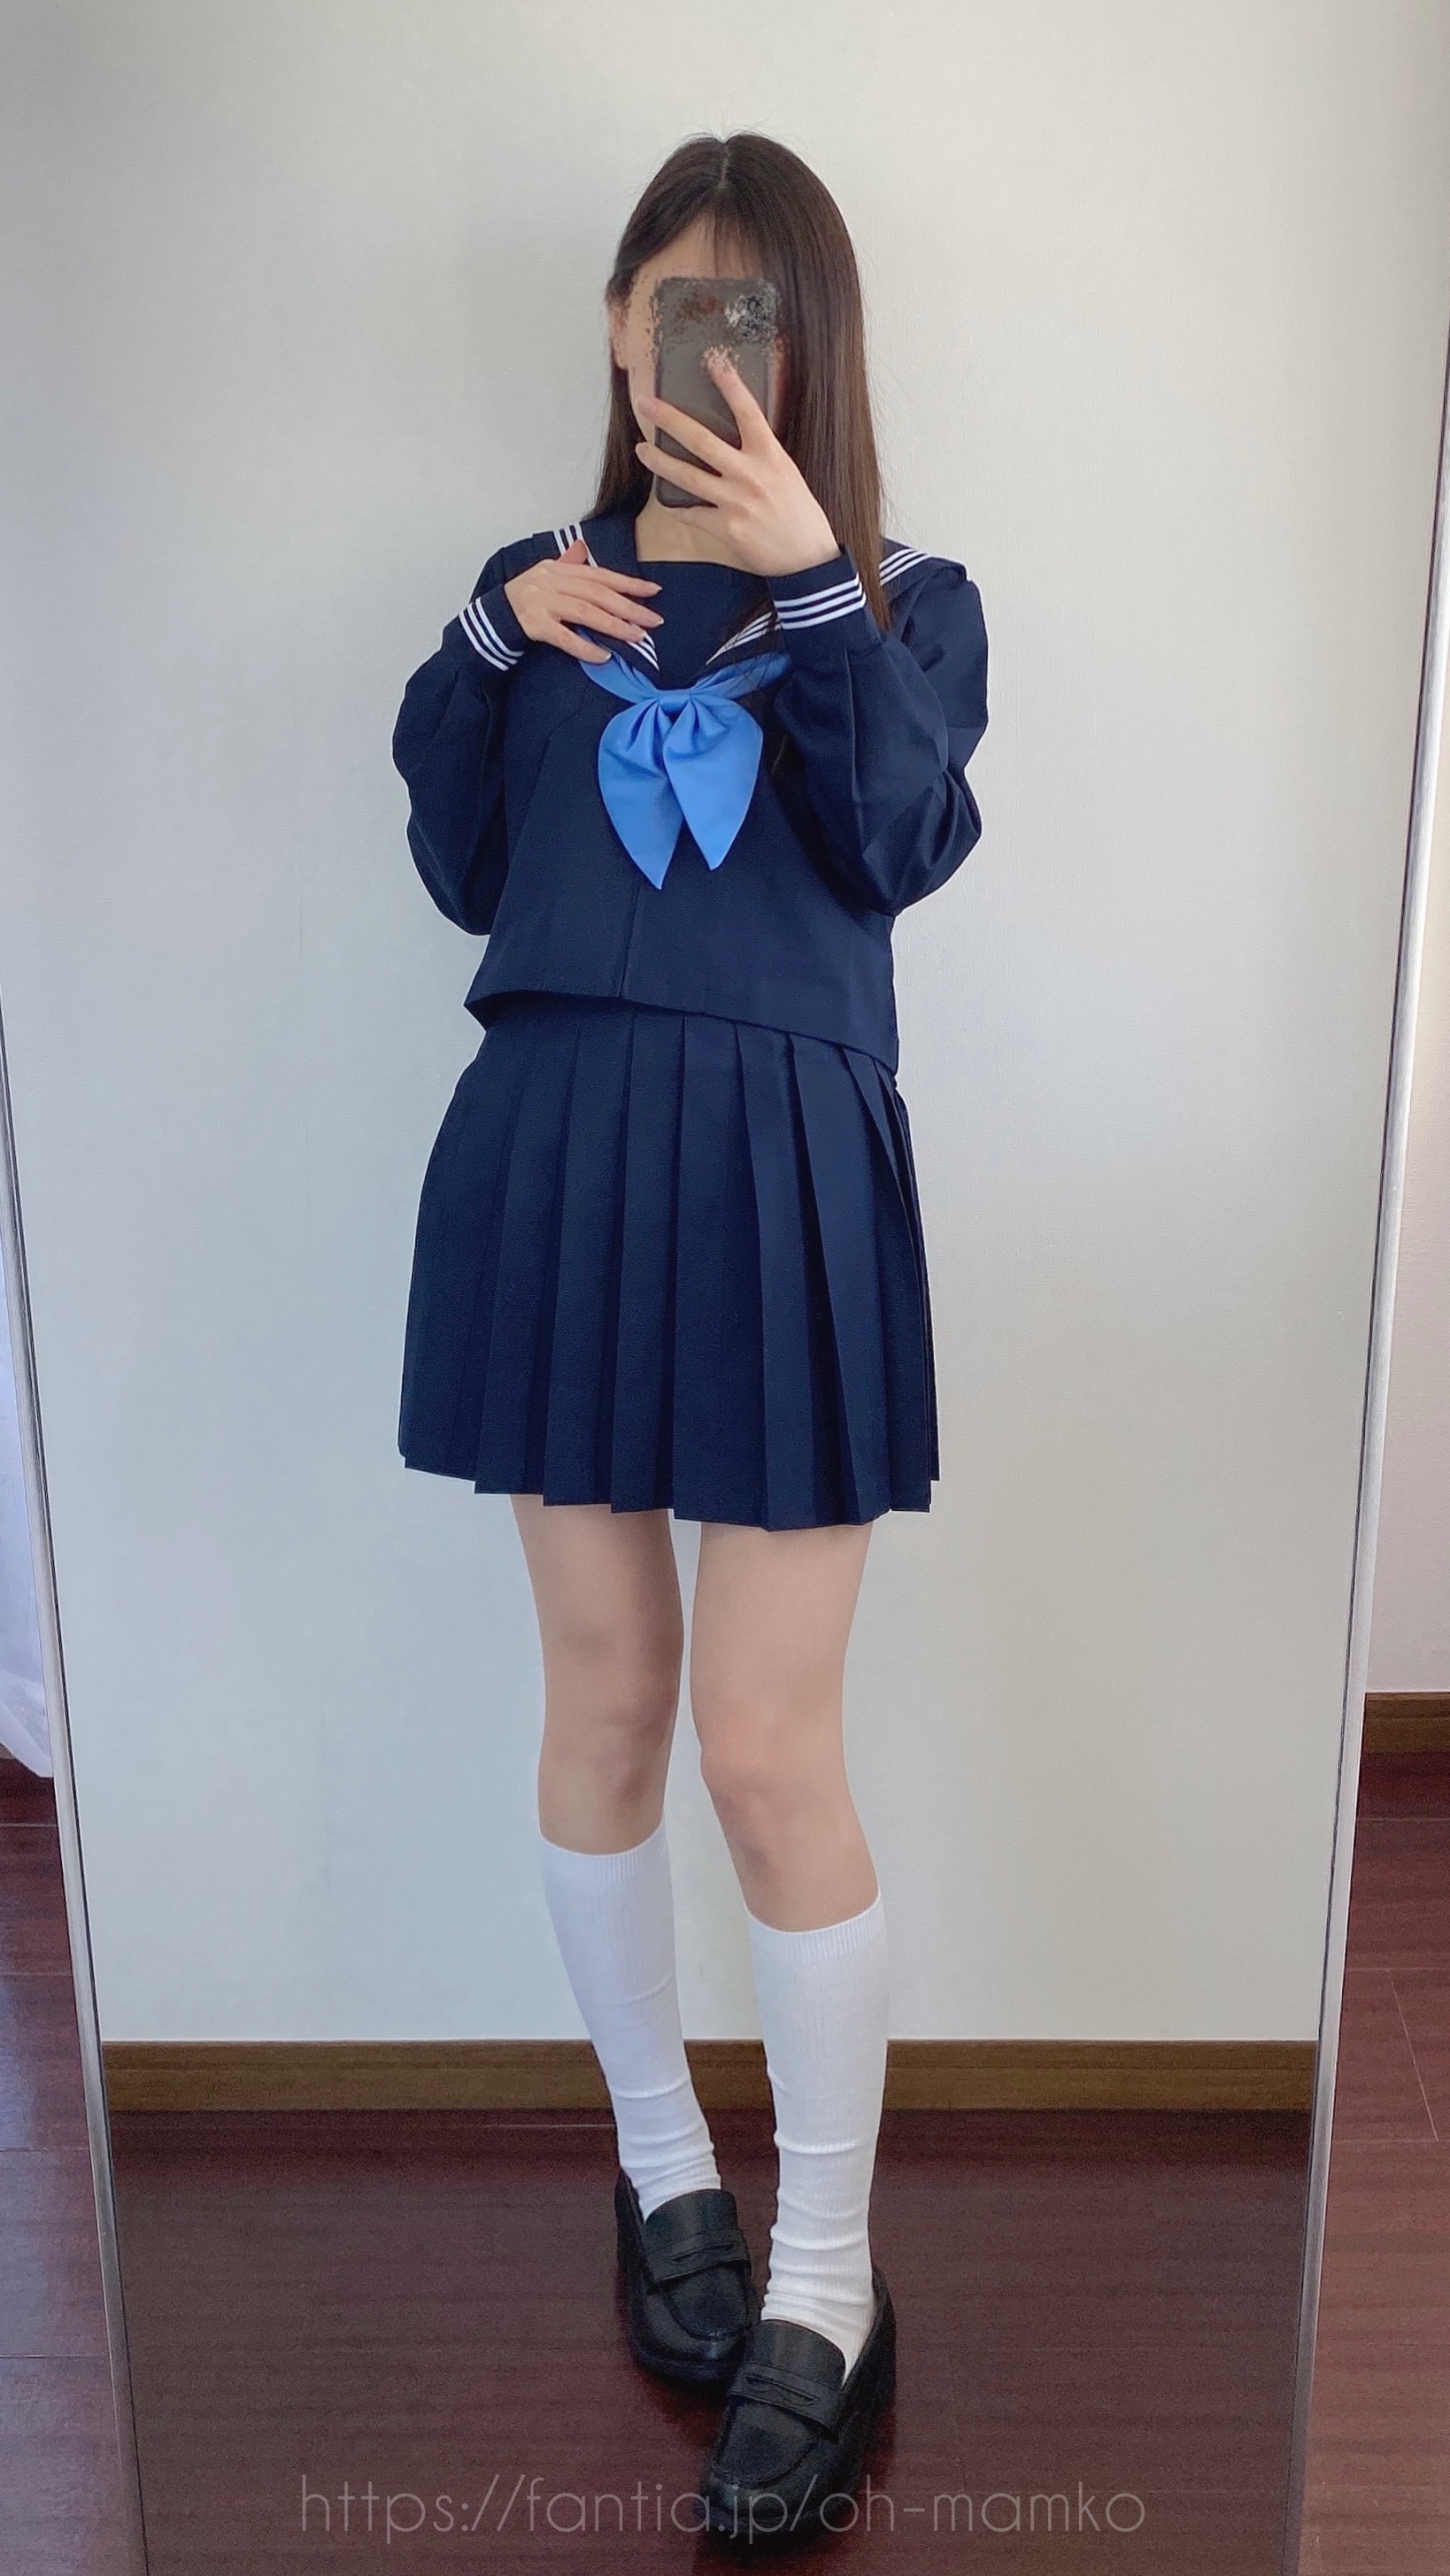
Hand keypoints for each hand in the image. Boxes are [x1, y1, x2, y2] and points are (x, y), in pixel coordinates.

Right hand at [503, 537, 662, 663]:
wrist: (495, 614)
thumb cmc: (526, 597)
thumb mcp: (547, 575)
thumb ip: (568, 564)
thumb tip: (584, 548)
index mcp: (560, 569)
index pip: (601, 575)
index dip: (629, 583)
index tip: (654, 591)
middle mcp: (553, 582)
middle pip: (598, 594)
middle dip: (628, 607)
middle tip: (653, 621)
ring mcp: (543, 603)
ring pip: (585, 612)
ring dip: (614, 626)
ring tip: (636, 636)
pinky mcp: (535, 625)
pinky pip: (564, 637)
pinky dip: (585, 647)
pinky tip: (604, 656)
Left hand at [635, 353, 840, 577]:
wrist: (807, 558)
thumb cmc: (799, 515)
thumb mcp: (786, 475)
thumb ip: (760, 456)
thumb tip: (732, 440)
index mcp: (770, 455)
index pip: (747, 411)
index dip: (730, 385)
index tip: (712, 362)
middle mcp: (751, 474)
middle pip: (701, 439)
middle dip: (669, 418)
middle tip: (646, 403)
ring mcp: (737, 501)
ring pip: (687, 475)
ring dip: (659, 460)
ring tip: (642, 449)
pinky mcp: (727, 528)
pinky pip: (692, 513)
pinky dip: (677, 507)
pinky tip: (666, 500)